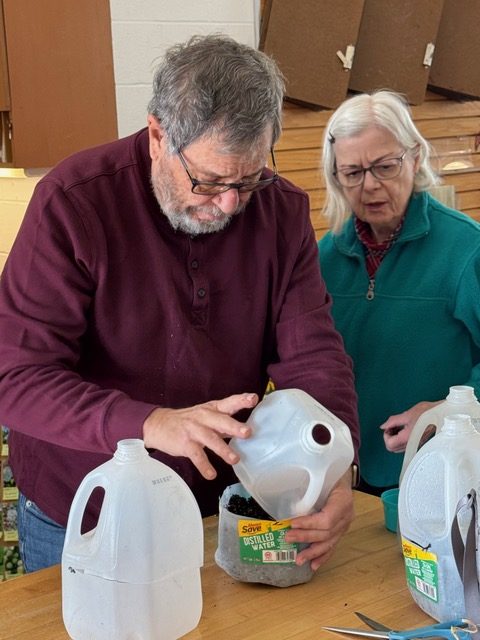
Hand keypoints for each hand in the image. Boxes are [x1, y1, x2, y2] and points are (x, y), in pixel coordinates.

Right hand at [142, 393, 257, 478]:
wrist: (158, 424)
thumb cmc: (188, 421)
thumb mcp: (206, 416)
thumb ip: (224, 422)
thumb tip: (245, 431)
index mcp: (212, 409)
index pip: (229, 402)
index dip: (241, 400)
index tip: (254, 398)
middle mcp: (204, 417)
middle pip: (220, 420)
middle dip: (234, 426)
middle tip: (247, 432)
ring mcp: (193, 430)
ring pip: (210, 439)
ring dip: (223, 449)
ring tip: (235, 459)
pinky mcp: (184, 443)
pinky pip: (196, 455)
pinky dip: (204, 465)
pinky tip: (211, 474)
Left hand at [284, 471, 353, 571]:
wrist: (344, 474)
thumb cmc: (332, 472)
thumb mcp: (323, 473)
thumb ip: (311, 485)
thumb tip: (288, 494)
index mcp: (343, 501)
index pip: (326, 519)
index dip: (309, 524)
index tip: (292, 523)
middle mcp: (346, 516)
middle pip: (326, 532)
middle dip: (306, 537)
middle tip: (288, 538)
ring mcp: (345, 525)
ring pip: (329, 542)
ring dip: (313, 552)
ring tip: (299, 560)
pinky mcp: (341, 530)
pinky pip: (332, 545)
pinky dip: (323, 556)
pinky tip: (314, 565)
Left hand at [380, 401, 441, 452]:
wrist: (442, 414)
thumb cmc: (427, 413)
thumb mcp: (407, 414)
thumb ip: (393, 421)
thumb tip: (383, 426)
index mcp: (408, 438)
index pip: (389, 444)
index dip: (386, 435)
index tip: (390, 427)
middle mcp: (412, 444)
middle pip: (392, 448)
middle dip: (389, 437)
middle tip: (393, 426)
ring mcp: (416, 445)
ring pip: (398, 448)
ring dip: (395, 437)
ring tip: (400, 426)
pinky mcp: (419, 443)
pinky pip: (405, 445)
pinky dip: (401, 438)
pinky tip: (406, 427)